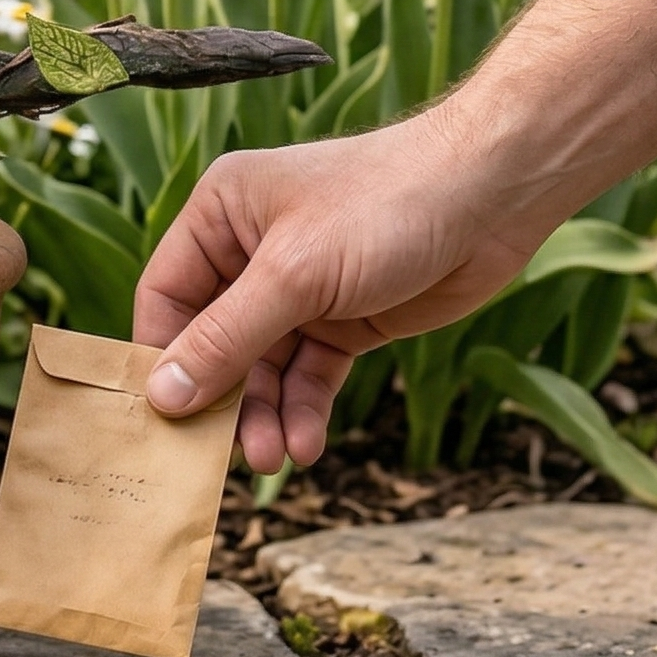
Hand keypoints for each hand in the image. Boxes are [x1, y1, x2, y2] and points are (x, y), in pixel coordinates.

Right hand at [134, 109, 541, 471]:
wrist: (495, 197)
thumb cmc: (385, 205)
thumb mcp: (294, 276)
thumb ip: (225, 339)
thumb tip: (161, 394)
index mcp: (220, 216)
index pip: (166, 296)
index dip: (161, 357)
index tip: (161, 418)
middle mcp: (249, 251)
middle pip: (212, 341)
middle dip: (223, 398)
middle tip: (226, 455)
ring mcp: (298, 289)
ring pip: (262, 367)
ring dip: (265, 414)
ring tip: (275, 459)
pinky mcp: (344, 319)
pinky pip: (308, 374)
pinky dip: (304, 409)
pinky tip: (306, 444)